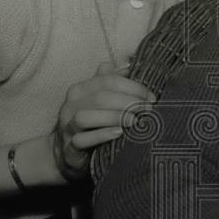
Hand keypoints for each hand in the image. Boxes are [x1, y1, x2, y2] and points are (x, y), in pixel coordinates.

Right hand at [53, 61, 155, 181]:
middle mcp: (70, 105)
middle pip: (100, 97)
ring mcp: (67, 127)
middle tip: (147, 109)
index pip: (107, 80)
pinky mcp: (69, 148)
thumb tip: (129, 65)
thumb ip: (111, 81)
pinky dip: (101, 135)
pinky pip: (82, 140)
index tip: (151, 97)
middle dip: (128, 101)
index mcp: (80, 89)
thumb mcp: (99, 99)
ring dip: (114, 116)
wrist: (67, 153)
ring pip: (86, 117)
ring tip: (134, 120)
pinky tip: (119, 133)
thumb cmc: (91, 123)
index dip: (132, 86)